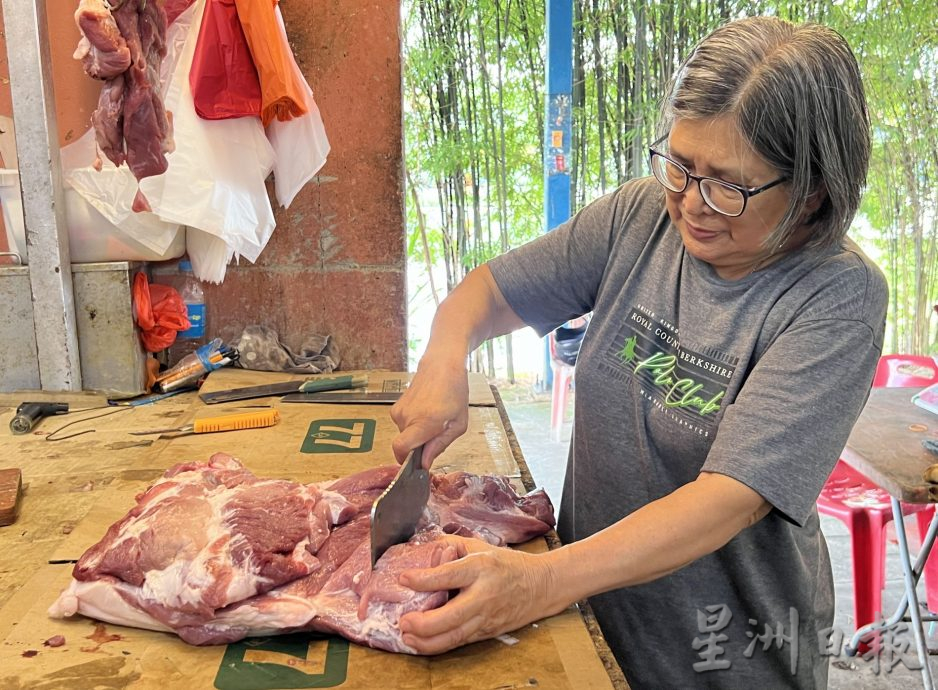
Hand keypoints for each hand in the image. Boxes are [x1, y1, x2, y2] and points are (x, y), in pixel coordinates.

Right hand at [390, 357, 469, 467]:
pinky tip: (427, 412)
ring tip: (434, 419)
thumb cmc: (455, 392)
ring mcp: (399, 411)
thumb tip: (424, 463)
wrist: (441, 365)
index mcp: (423, 423)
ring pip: (404, 435)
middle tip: (437, 433)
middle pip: (406, 445)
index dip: (407, 462)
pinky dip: (414, 424)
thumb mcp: (458, 424)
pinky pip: (403, 425)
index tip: (419, 462)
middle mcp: (406, 418)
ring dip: (418, 434)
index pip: (400, 449)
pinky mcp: (396, 407)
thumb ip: (439, 445)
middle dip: (420, 446)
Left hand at [397, 537, 561, 653]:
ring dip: (426, 640)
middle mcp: (483, 595)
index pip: (448, 575)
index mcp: (480, 568)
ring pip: (453, 636)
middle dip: (422, 623)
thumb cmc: (508, 564)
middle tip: (403, 620)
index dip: (423, 579)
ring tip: (407, 636)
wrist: (541, 586)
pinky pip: (459, 642)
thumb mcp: (481, 547)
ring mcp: (485, 617)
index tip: (403, 579)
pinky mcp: (487, 632)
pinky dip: (437, 645)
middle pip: (449, 616)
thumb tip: (427, 548)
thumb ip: (453, 546)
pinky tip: (421, 642)